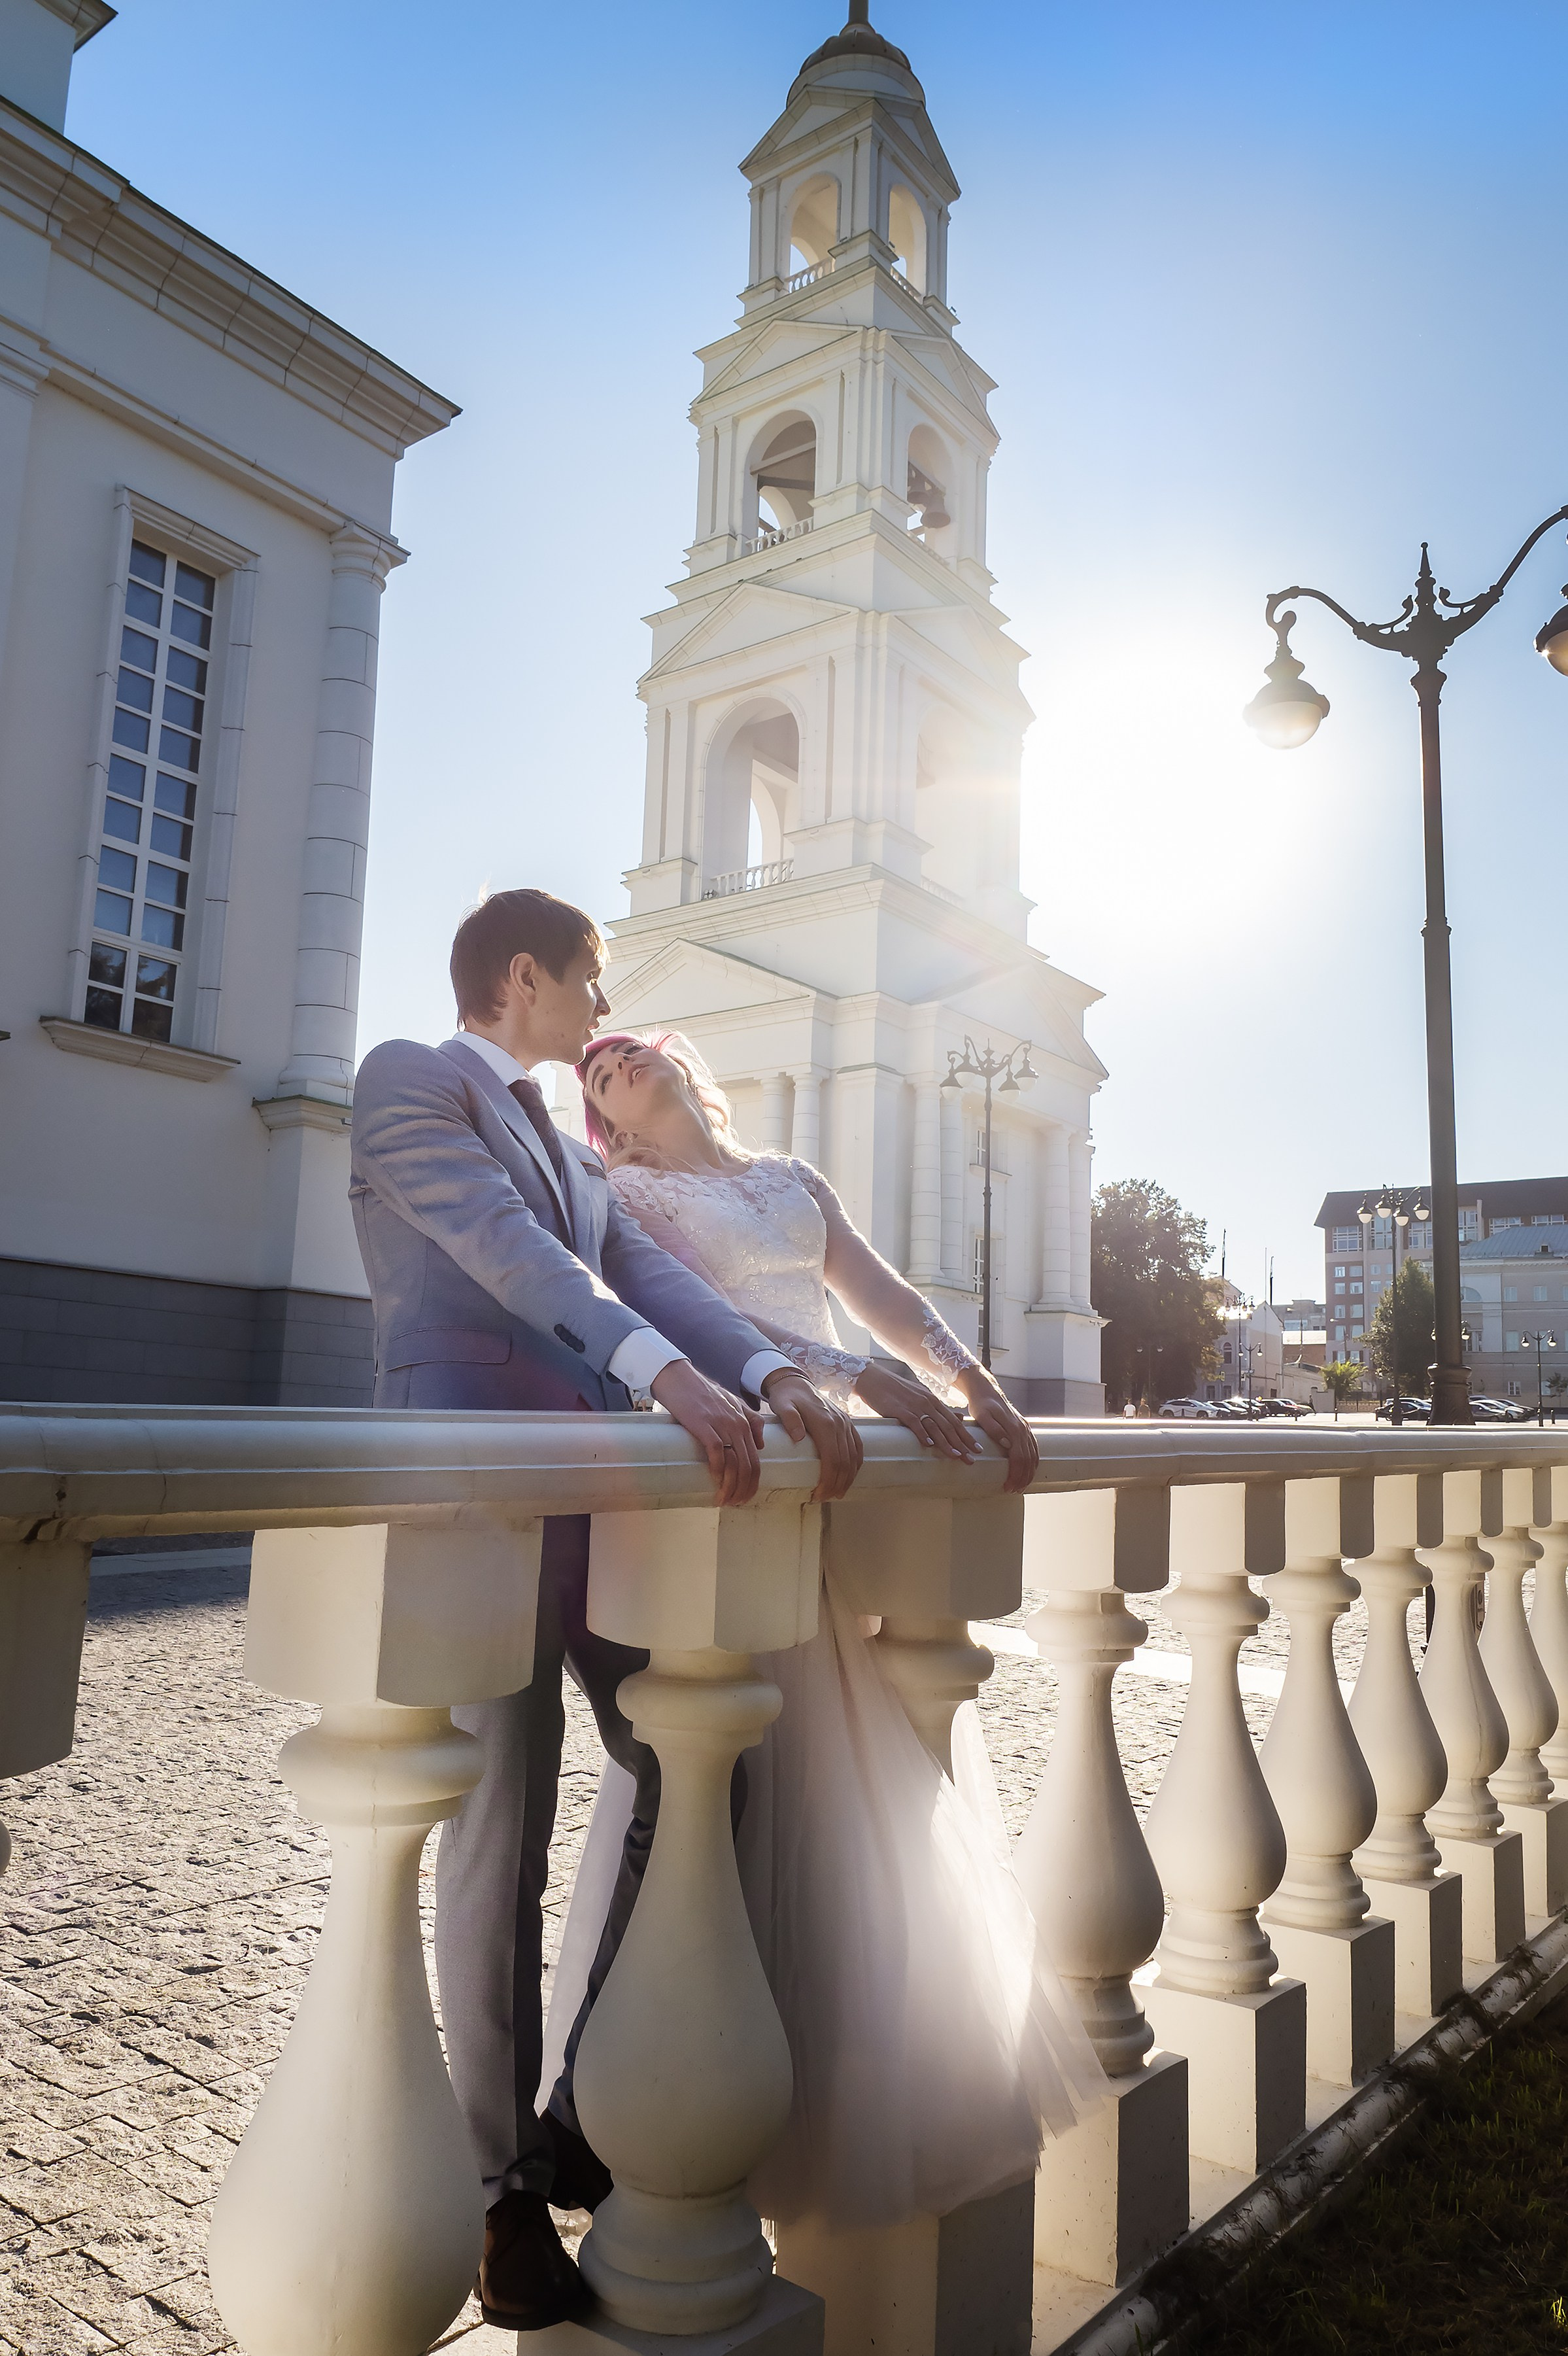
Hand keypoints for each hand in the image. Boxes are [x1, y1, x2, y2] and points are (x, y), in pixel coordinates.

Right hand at [650, 1359, 764, 1504]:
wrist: (679, 1378)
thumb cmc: (701, 1392)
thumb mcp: (731, 1402)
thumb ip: (749, 1419)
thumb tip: (761, 1445)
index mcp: (745, 1422)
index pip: (757, 1460)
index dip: (753, 1483)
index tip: (744, 1497)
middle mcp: (737, 1425)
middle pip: (749, 1465)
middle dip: (744, 1490)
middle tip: (734, 1504)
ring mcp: (722, 1425)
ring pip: (736, 1463)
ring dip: (731, 1486)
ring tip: (724, 1500)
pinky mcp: (704, 1426)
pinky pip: (717, 1453)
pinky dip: (717, 1471)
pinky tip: (714, 1481)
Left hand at [759, 1369, 863, 1501]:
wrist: (795, 1381)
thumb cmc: (786, 1397)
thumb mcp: (782, 1405)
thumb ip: (790, 1419)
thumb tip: (798, 1437)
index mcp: (825, 1423)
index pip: (833, 1459)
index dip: (828, 1480)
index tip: (819, 1495)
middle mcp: (839, 1424)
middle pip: (845, 1461)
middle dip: (837, 1484)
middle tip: (825, 1498)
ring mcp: (845, 1423)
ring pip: (853, 1456)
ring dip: (848, 1477)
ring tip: (837, 1493)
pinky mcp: (847, 1423)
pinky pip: (857, 1446)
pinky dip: (856, 1463)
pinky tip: (850, 1475)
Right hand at [852, 1364, 980, 1464]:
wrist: (874, 1379)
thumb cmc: (895, 1390)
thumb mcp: (920, 1397)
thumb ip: (937, 1409)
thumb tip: (959, 1417)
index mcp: (933, 1401)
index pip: (954, 1421)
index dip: (966, 1436)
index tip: (977, 1448)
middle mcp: (928, 1403)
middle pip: (949, 1426)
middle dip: (962, 1443)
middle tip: (973, 1458)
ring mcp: (915, 1406)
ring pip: (935, 1427)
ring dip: (947, 1443)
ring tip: (957, 1456)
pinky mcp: (901, 1410)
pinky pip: (915, 1424)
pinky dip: (923, 1434)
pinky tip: (929, 1445)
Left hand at [955, 1371, 1038, 1492]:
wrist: (986, 1390)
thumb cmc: (981, 1405)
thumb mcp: (982, 1416)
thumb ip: (994, 1430)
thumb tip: (1007, 1444)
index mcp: (1013, 1428)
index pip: (1018, 1457)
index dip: (1015, 1474)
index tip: (1008, 1486)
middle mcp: (1022, 1429)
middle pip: (1028, 1459)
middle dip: (1022, 1478)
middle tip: (1013, 1491)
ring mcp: (1025, 1429)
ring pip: (1033, 1455)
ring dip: (1029, 1473)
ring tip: (1021, 1486)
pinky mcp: (1024, 1429)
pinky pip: (1034, 1449)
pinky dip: (1033, 1462)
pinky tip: (1030, 1471)